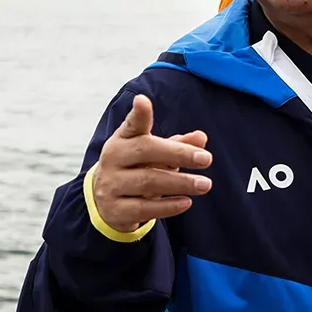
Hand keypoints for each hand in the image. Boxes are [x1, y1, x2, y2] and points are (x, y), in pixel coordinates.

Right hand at [92, 94, 212, 231]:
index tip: (143, 101)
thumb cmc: (136, 169)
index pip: (132, 125)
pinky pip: (144, 208)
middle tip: (207, 159)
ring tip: (204, 184)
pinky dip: (167, 206)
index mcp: (122, 140)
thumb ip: (177, 145)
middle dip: (178, 154)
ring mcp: (111, 185)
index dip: (138, 114)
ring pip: (147, 181)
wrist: (105, 203)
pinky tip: (186, 202)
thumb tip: (201, 138)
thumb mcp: (153, 155)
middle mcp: (113, 158)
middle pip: (145, 151)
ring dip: (179, 183)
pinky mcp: (115, 210)